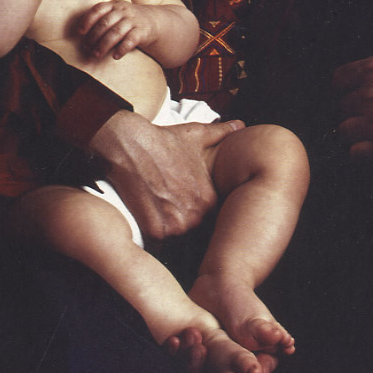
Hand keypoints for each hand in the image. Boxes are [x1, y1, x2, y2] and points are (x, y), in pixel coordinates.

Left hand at [79, 0, 159, 59]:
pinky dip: (122, 49)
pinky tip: (115, 56)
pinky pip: (130, 40)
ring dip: (104, 45)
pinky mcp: (142, 31)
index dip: (88, 20)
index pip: (98, 9)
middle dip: (94, 37)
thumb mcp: (116, 14)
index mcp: (114, 5)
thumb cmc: (127, 20)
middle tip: (87, 49)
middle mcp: (124, 11)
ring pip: (116, 32)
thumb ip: (102, 20)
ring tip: (97, 55)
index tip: (80, 32)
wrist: (153, 21)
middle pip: (105, 23)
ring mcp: (133, 20)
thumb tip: (84, 38)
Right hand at [90, 110, 242, 239]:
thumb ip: (222, 133)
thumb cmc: (165, 140)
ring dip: (169, 235)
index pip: (211, 220)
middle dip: (184, 226)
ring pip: (176, 242)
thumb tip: (241, 124)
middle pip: (193, 233)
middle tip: (171, 214)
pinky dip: (153, 240)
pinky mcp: (155, 233)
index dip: (198, 216)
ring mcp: (176, 226)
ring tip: (160, 219)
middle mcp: (197, 216)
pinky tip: (149, 224)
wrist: (131, 145)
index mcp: (210, 199)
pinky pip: (158, 247)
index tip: (186, 209)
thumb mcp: (198, 135)